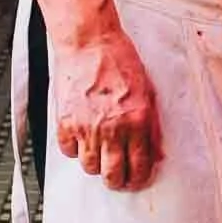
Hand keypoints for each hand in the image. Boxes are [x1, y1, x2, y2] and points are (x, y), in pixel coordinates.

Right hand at [51, 30, 161, 188]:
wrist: (90, 42)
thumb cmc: (119, 61)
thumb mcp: (147, 92)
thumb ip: (151, 126)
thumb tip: (156, 154)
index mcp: (137, 121)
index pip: (139, 167)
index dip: (138, 178)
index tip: (135, 179)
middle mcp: (112, 128)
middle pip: (113, 175)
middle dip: (117, 180)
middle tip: (116, 176)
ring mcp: (87, 127)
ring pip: (89, 167)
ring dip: (95, 164)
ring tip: (99, 152)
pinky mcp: (65, 122)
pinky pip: (69, 151)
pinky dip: (75, 148)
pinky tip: (82, 137)